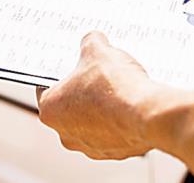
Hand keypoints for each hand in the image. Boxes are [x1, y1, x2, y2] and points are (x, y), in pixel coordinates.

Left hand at [37, 31, 193, 181]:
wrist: (147, 113)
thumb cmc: (114, 87)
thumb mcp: (97, 50)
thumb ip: (90, 43)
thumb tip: (93, 40)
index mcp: (50, 110)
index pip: (46, 87)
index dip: (60, 73)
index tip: (72, 66)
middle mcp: (65, 134)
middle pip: (70, 106)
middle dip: (83, 91)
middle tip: (98, 75)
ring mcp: (90, 147)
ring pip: (92, 122)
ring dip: (102, 107)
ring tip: (118, 89)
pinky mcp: (114, 153)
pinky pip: (114, 132)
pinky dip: (120, 120)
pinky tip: (130, 104)